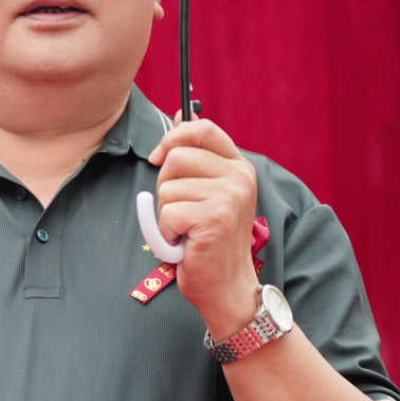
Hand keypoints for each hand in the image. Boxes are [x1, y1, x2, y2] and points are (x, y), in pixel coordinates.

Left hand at [151, 116, 266, 336]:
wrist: (226, 285)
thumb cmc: (209, 238)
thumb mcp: (208, 191)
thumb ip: (196, 157)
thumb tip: (179, 115)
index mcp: (239, 167)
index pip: (203, 129)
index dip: (173, 138)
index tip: (160, 157)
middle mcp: (239, 178)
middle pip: (175, 157)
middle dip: (165, 186)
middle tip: (183, 211)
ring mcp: (229, 197)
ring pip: (166, 187)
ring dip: (165, 212)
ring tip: (187, 229)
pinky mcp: (214, 218)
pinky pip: (166, 212)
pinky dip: (166, 231)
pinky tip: (186, 242)